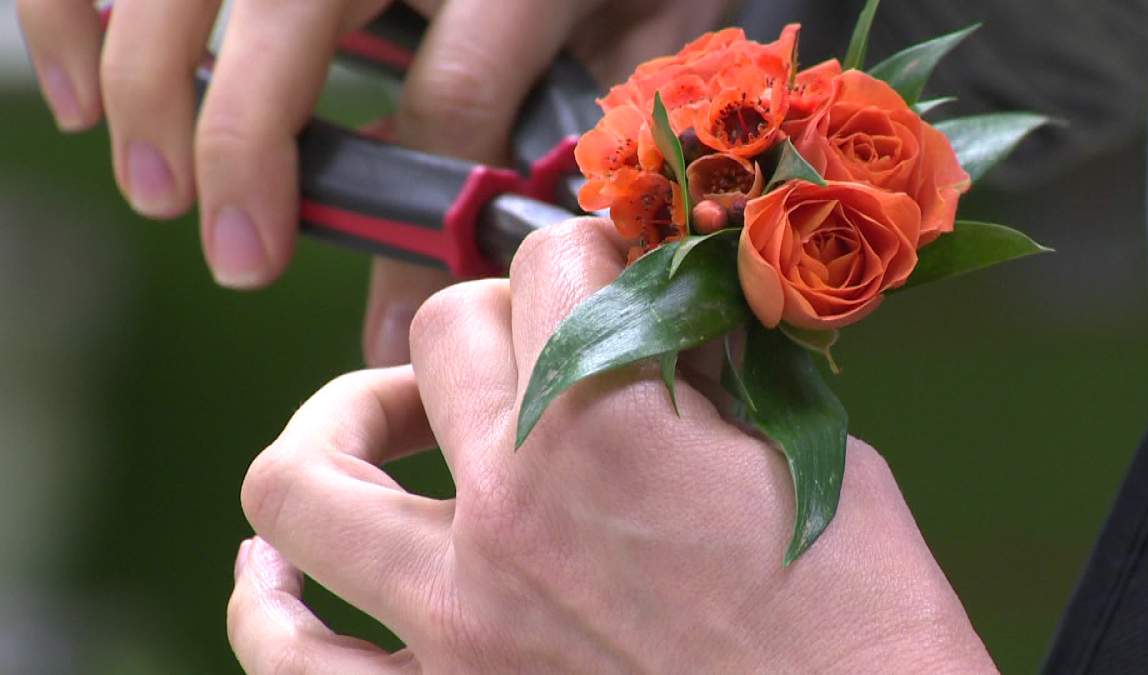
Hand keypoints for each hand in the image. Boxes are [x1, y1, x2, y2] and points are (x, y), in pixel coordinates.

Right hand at [16, 0, 728, 365]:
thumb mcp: (638, 38)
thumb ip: (570, 147)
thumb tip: (471, 284)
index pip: (447, 95)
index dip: (410, 229)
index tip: (389, 333)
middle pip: (284, 10)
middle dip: (236, 145)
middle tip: (236, 260)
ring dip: (144, 77)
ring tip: (146, 187)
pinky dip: (81, 6)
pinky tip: (83, 81)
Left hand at [227, 218, 995, 672]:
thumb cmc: (866, 627)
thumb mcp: (808, 458)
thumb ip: (708, 378)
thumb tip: (664, 324)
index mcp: (609, 426)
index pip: (552, 262)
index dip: (589, 250)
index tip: (611, 275)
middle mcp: (508, 510)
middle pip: (436, 334)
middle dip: (495, 313)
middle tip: (536, 340)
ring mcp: (455, 620)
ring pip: (300, 483)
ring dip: (338, 426)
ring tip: (389, 422)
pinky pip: (290, 656)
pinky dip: (270, 605)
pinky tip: (279, 572)